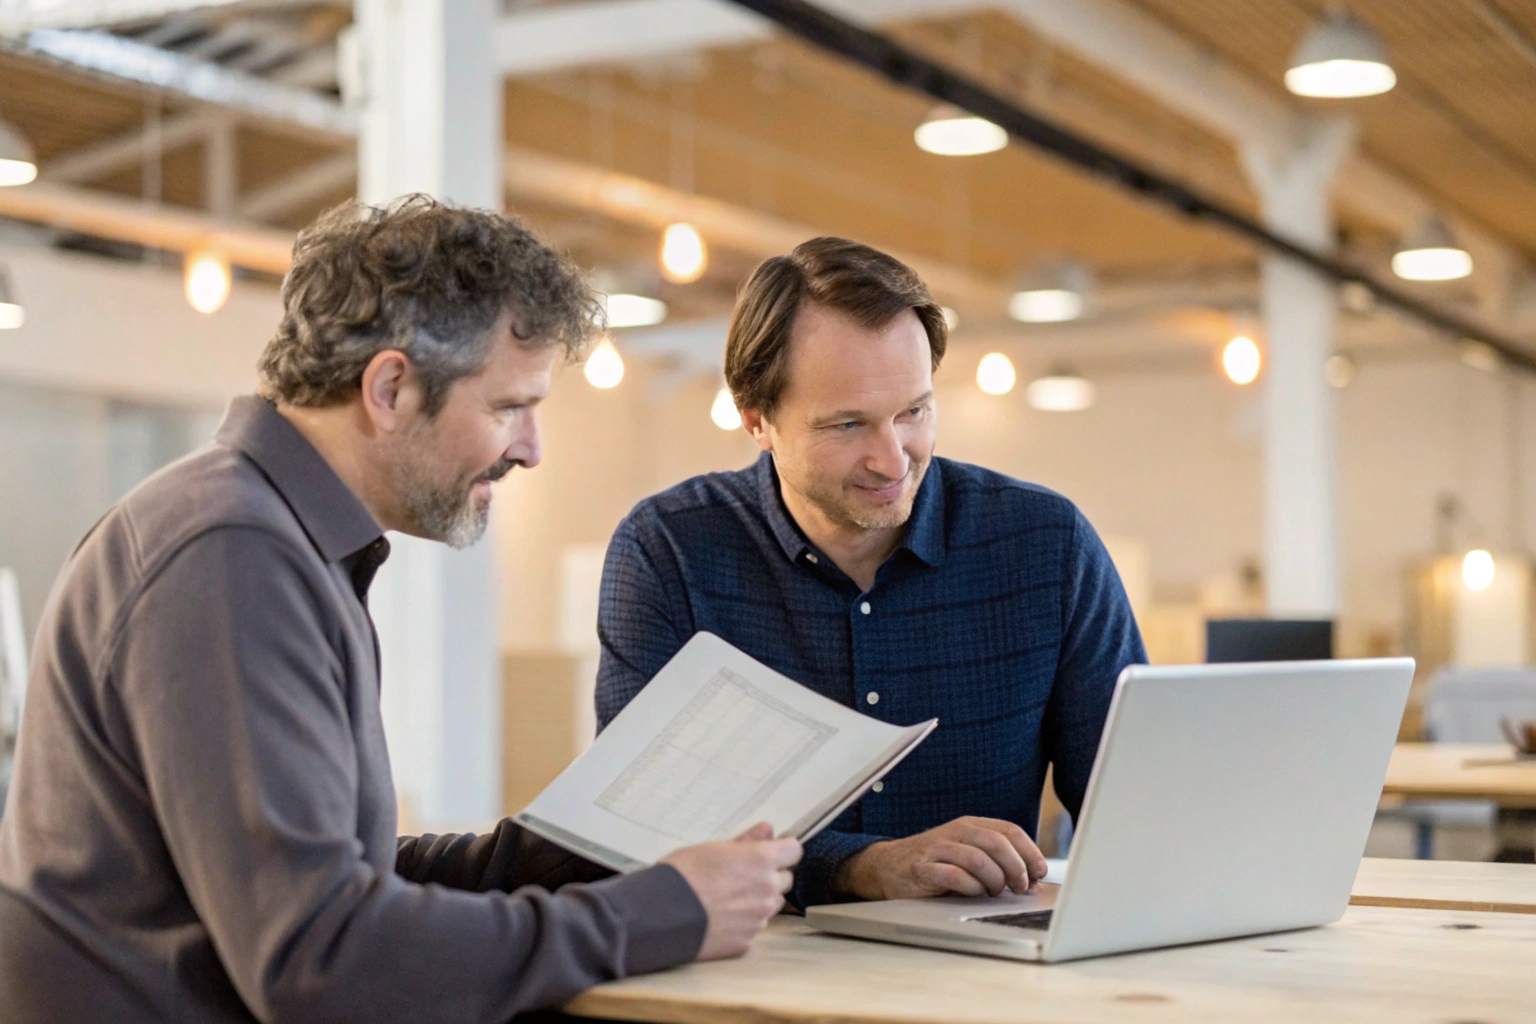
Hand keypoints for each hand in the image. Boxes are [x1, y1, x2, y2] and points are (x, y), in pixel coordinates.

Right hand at [661, 823, 801, 960]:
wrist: (662, 915)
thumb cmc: (683, 875)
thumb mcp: (713, 847)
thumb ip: (747, 840)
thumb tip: (767, 830)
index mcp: (761, 861)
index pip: (794, 850)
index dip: (782, 850)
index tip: (771, 851)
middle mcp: (767, 890)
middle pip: (784, 879)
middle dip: (770, 875)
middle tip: (741, 875)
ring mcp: (759, 918)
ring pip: (770, 905)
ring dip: (758, 900)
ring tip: (728, 898)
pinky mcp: (747, 941)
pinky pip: (754, 928)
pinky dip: (743, 923)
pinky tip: (720, 918)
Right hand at [834, 816, 1046, 899]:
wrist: (888, 867)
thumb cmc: (936, 864)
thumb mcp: (967, 854)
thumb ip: (996, 860)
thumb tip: (1033, 879)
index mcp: (971, 825)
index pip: (1009, 830)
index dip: (1030, 852)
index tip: (1039, 873)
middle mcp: (956, 832)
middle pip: (997, 843)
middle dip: (1016, 868)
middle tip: (1020, 887)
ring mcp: (937, 848)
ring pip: (977, 858)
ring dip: (994, 880)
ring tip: (994, 892)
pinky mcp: (922, 868)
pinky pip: (954, 875)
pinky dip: (970, 887)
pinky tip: (972, 893)